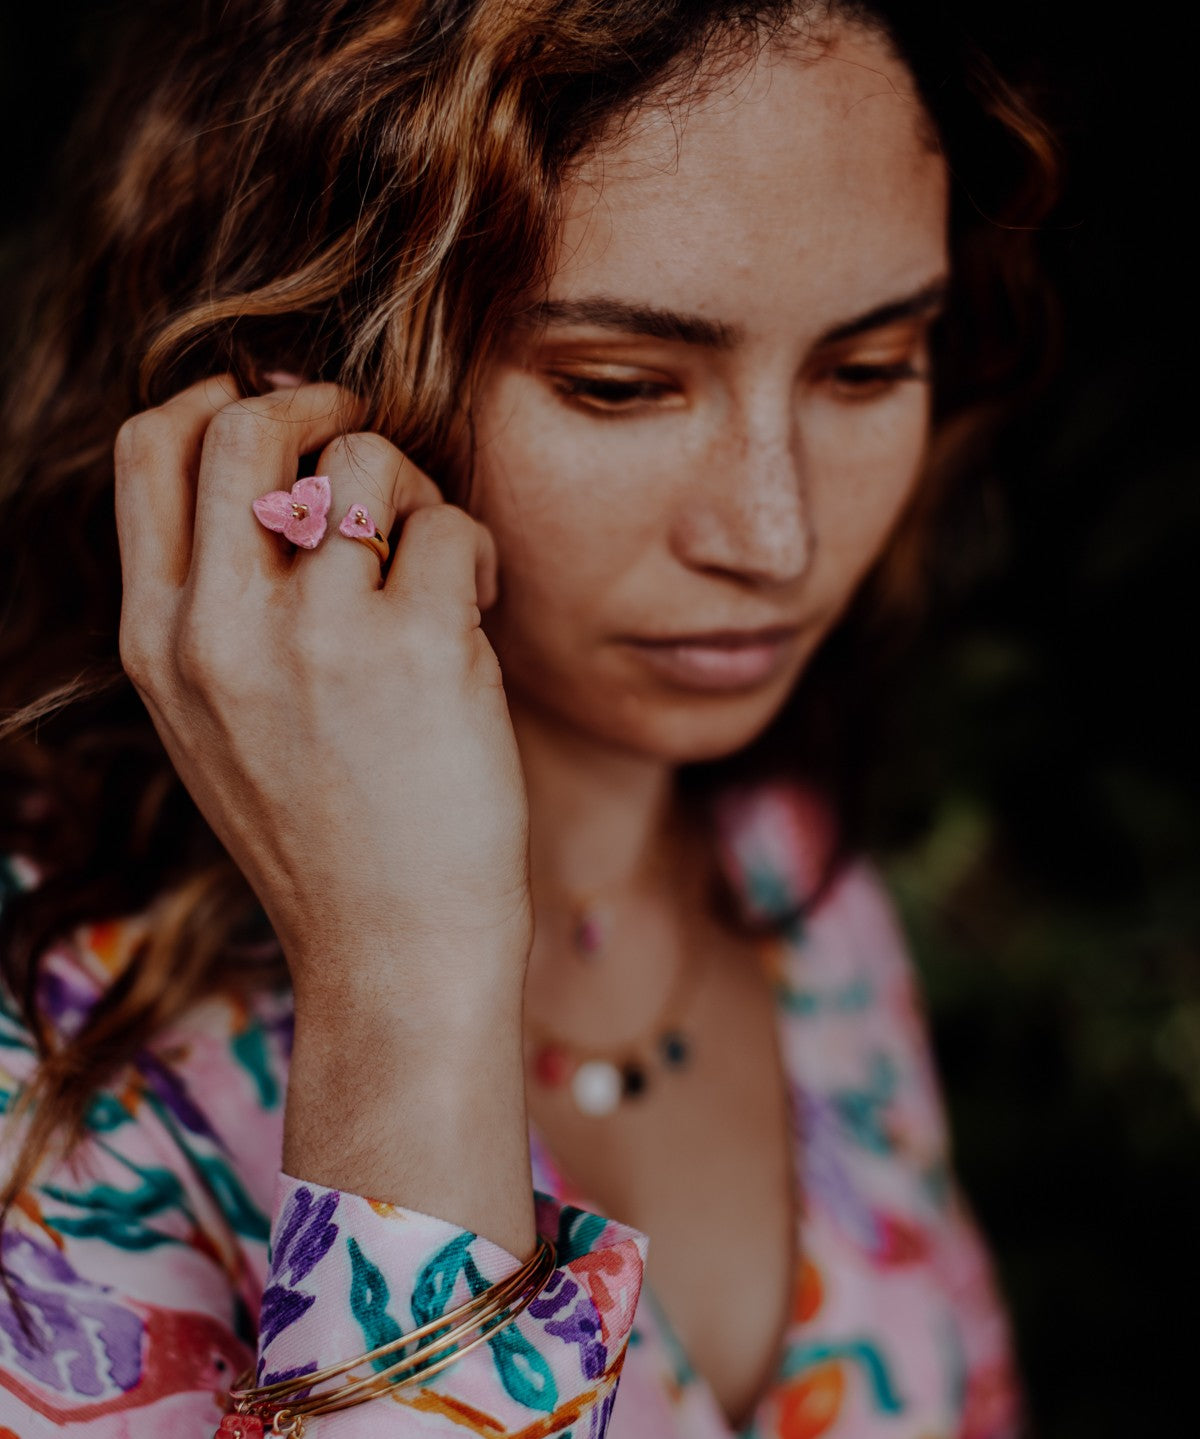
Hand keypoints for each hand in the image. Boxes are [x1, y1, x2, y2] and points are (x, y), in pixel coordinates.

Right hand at [114, 376, 532, 1021]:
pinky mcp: (418, 650)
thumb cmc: (322, 836)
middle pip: (246, 422)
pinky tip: (477, 606)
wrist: (394, 950)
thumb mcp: (216, 724)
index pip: (148, 449)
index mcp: (158, 642)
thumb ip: (218, 607)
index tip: (277, 412)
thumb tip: (275, 472)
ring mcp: (317, 635)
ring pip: (365, 457)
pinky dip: (473, 549)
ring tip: (433, 556)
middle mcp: (220, 628)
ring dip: (413, 486)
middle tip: (367, 439)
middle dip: (318, 405)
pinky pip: (449, 525)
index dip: (216, 400)